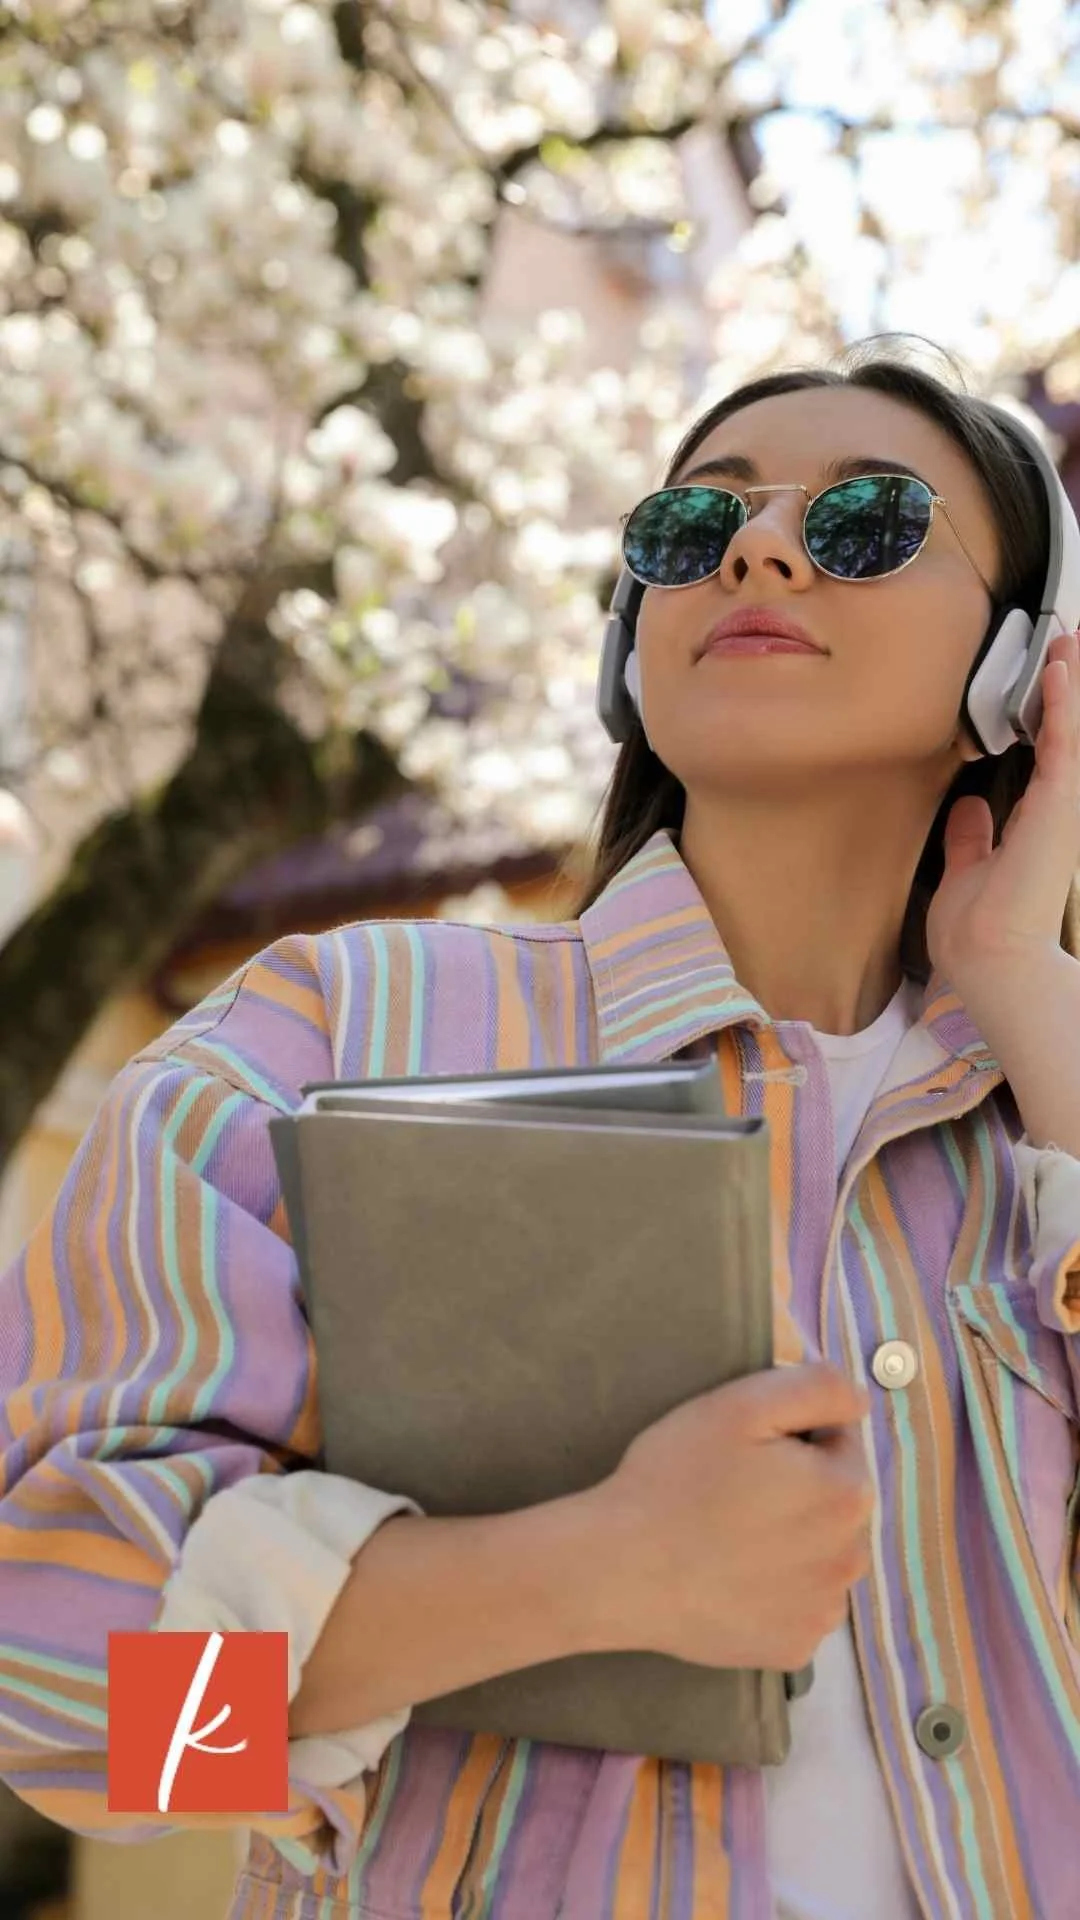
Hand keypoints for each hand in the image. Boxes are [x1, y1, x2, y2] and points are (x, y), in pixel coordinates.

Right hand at [589, 1363, 873, 1672]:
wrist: (620, 1570)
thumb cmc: (678, 1478)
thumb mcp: (741, 1404)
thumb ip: (817, 1388)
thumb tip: (859, 1402)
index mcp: (849, 1493)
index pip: (837, 1443)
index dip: (791, 1436)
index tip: (744, 1449)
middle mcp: (853, 1559)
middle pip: (833, 1502)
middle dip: (798, 1488)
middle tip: (731, 1490)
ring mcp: (823, 1613)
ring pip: (820, 1556)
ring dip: (792, 1541)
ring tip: (729, 1537)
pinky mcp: (793, 1650)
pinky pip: (797, 1606)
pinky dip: (775, 1593)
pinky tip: (731, 1581)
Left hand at [926, 628, 1079, 982]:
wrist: (991, 958)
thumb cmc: (979, 931)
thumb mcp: (970, 872)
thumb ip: (973, 838)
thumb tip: (969, 808)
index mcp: (1036, 827)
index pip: (1047, 763)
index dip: (1050, 723)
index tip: (1048, 685)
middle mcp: (1056, 812)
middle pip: (1067, 738)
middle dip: (1070, 694)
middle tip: (1071, 644)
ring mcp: (1063, 806)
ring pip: (1072, 731)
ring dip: (1072, 685)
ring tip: (1072, 637)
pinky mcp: (1060, 802)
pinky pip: (1065, 740)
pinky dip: (1065, 701)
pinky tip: (1061, 665)